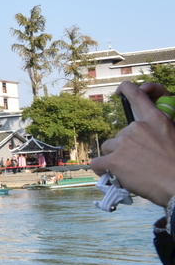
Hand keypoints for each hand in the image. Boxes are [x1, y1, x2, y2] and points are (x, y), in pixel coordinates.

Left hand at [90, 81, 174, 206]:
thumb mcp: (172, 137)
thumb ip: (157, 133)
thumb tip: (144, 140)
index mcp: (155, 120)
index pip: (137, 96)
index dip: (126, 89)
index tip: (119, 90)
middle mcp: (137, 127)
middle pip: (119, 136)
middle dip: (125, 149)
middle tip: (140, 163)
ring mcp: (123, 143)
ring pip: (109, 149)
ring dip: (116, 159)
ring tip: (132, 171)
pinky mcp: (113, 160)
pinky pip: (97, 163)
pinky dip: (103, 170)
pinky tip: (113, 175)